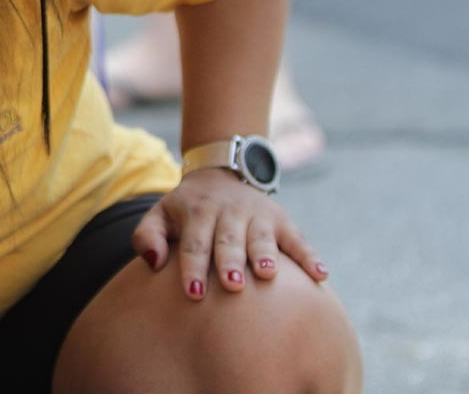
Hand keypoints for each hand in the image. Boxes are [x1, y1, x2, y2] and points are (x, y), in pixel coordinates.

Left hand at [132, 169, 328, 298]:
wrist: (219, 173)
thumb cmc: (185, 210)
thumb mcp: (160, 214)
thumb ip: (148, 236)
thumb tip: (153, 263)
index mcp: (197, 212)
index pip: (194, 243)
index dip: (192, 268)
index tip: (193, 294)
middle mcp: (228, 212)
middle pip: (228, 240)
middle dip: (230, 263)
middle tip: (232, 286)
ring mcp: (257, 215)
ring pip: (261, 237)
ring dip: (266, 256)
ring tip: (268, 276)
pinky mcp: (281, 220)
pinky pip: (297, 238)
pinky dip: (310, 256)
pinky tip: (321, 276)